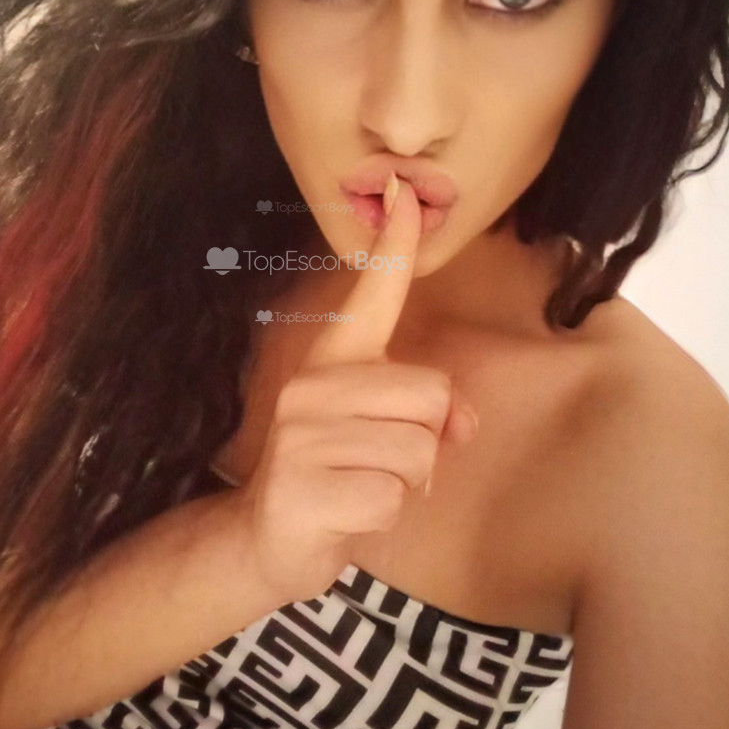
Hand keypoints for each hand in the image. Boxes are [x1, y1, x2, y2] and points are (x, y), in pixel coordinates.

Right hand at [235, 175, 478, 605]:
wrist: (265, 540)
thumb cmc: (338, 476)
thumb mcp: (386, 439)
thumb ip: (430, 417)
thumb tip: (463, 422)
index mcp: (335, 362)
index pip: (373, 294)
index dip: (393, 245)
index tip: (404, 189)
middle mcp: (313, 384)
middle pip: (431, 395)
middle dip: (428, 442)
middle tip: (382, 465)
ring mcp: (301, 434)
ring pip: (418, 451)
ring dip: (408, 485)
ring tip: (364, 489)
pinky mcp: (301, 487)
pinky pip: (390, 497)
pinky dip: (384, 517)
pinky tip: (346, 516)